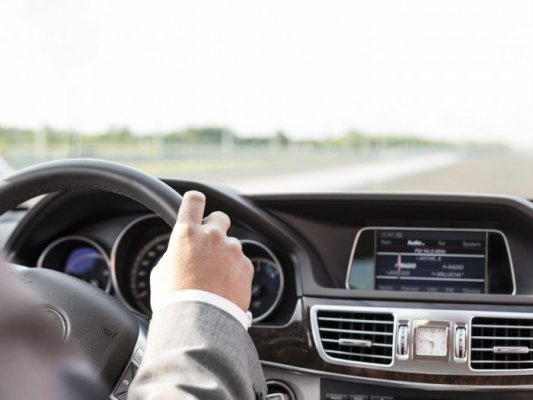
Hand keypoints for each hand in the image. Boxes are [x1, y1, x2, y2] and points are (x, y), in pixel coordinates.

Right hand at [150, 191, 253, 311]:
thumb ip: (174, 254)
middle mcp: (212, 236)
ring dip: (225, 255)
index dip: (195, 202)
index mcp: (187, 233)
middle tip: (208, 245)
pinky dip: (234, 272)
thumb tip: (181, 253)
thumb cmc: (175, 300)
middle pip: (220, 217)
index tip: (196, 205)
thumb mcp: (162, 272)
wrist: (199, 323)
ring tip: (214, 278)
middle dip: (215, 227)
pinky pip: (241, 263)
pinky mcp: (246, 266)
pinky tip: (224, 288)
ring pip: (231, 245)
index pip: (194, 200)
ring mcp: (232, 250)